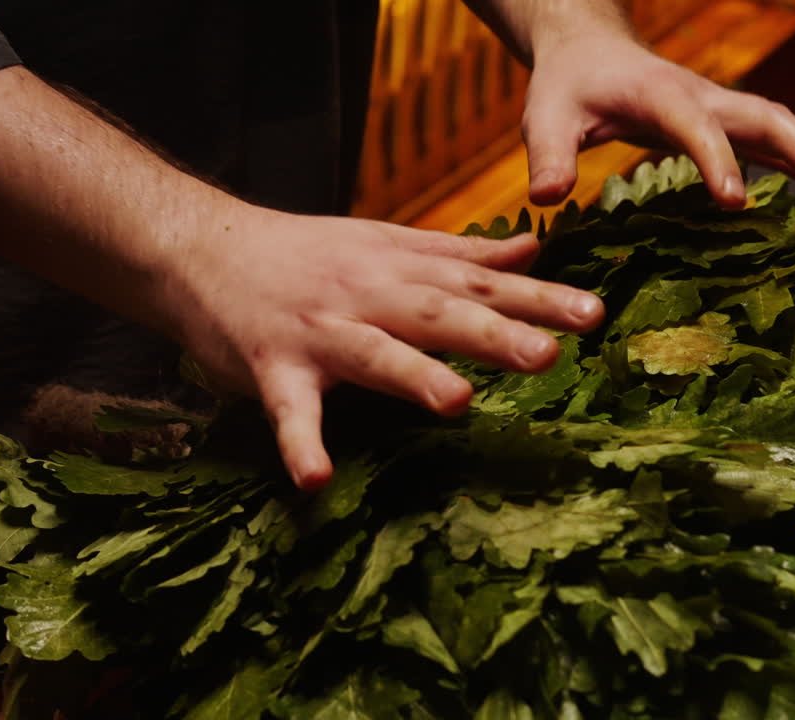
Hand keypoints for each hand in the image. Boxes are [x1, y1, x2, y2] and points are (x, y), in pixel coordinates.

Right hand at [170, 208, 604, 489]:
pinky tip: (315, 481)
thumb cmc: (304, 252)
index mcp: (399, 269)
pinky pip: (289, 411)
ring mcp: (319, 331)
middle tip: (549, 353)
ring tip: (457, 401)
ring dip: (411, 375)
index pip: (477, 282)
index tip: (592, 314)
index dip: (535, 298)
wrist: (202, 249)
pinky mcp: (271, 367)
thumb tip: (531, 249)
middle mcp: (367, 296)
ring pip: (372, 353)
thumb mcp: (385, 241)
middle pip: (436, 313)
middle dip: (493, 333)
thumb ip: (458, 253)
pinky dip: (300, 444)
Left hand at [522, 30, 794, 208]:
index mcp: (658, 96)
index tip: (736, 203)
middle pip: (765, 118)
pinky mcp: (725, 120)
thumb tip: (547, 198)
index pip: (695, 128)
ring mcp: (719, 107)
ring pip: (782, 125)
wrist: (588, 52)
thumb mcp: (544, 120)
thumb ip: (547, 156)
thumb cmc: (566, 88)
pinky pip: (776, 136)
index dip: (717, 162)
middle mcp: (702, 96)